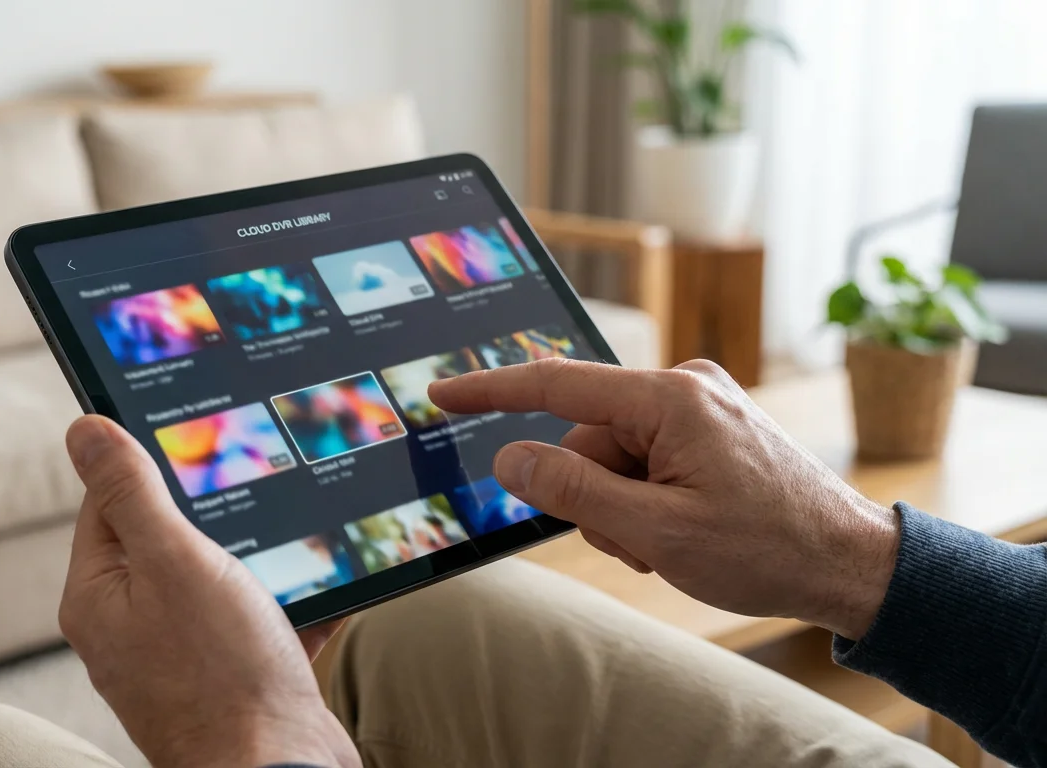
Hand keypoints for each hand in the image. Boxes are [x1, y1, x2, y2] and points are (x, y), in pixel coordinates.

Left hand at [59, 415, 358, 767]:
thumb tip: (84, 427)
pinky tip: (322, 583)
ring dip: (256, 558)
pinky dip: (287, 602)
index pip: (108, 502)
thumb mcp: (175, 561)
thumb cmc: (224, 675)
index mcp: (99, 596)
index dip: (150, 464)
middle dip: (214, 513)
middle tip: (257, 486)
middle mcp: (131, 629)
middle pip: (165, 539)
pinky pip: (255, 622)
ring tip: (295, 538)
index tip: (197, 435)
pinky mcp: (230, 680)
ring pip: (216, 580)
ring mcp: (180, 658)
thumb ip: (131, 491)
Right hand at [428, 359, 899, 639]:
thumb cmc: (767, 548)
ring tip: (669, 542)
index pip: (557, 384)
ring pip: (612, 457)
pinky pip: (644, 459)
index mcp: (670, 398)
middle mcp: (684, 387)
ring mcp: (699, 406)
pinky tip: (682, 530)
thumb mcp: (657, 531)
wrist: (851, 564)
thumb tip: (510, 460)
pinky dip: (644, 500)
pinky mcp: (708, 428)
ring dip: (621, 507)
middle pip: (586, 438)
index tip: (442, 393)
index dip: (491, 391)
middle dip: (593, 496)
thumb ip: (574, 492)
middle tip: (637, 542)